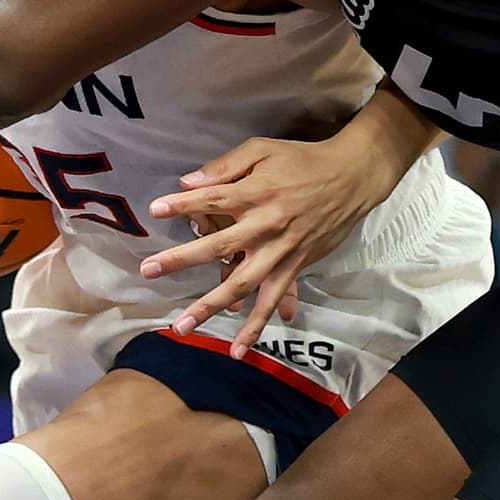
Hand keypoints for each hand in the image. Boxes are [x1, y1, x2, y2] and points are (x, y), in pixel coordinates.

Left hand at [136, 130, 398, 347]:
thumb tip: (188, 182)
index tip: (155, 211)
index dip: (183, 205)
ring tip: (182, 326)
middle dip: (182, 259)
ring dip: (211, 306)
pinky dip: (256, 326)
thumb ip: (226, 166)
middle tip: (148, 270)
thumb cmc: (303, 160)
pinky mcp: (294, 267)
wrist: (352, 178)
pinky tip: (238, 350)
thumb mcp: (264, 150)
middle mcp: (268, 225)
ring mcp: (281, 251)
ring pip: (242, 284)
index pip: (214, 200)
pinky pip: (272, 301)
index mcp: (258, 192)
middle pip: (219, 245)